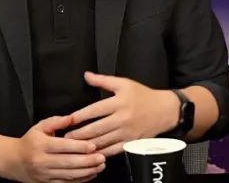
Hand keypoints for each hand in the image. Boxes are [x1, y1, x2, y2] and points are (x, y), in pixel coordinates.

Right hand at [10, 115, 105, 182]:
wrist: (13, 161)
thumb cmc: (30, 141)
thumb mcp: (40, 127)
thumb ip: (56, 121)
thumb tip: (71, 118)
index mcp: (41, 145)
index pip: (63, 146)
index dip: (79, 147)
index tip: (93, 146)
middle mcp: (42, 161)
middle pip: (68, 163)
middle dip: (87, 161)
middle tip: (102, 157)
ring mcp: (44, 175)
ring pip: (69, 175)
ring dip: (87, 172)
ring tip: (100, 166)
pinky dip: (80, 180)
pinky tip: (92, 174)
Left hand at [65, 72, 180, 156]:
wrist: (164, 110)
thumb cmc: (143, 95)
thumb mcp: (124, 83)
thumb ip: (103, 80)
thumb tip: (86, 75)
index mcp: (119, 102)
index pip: (95, 110)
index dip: (79, 116)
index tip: (68, 120)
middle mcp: (123, 118)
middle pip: (96, 128)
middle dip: (78, 134)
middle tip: (65, 137)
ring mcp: (127, 132)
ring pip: (103, 141)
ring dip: (86, 144)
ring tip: (74, 146)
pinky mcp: (132, 142)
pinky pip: (113, 150)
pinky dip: (101, 153)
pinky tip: (91, 153)